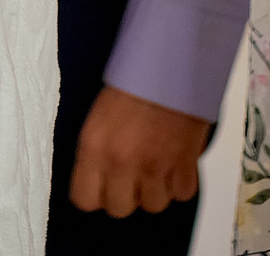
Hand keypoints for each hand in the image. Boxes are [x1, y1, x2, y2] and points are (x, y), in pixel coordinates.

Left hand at [67, 86, 210, 217]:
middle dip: (126, 194)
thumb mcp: (99, 115)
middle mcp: (122, 163)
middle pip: (119, 209)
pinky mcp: (185, 165)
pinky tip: (176, 162)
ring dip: (155, 190)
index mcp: (94, 147)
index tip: (102, 186)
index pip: (84, 200)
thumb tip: (99, 179)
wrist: (172, 62)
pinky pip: (181, 194)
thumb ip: (97, 152)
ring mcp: (155, 167)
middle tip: (131, 174)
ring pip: (153, 205)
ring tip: (156, 165)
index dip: (94, 195)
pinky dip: (180, 183)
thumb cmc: (133, 81)